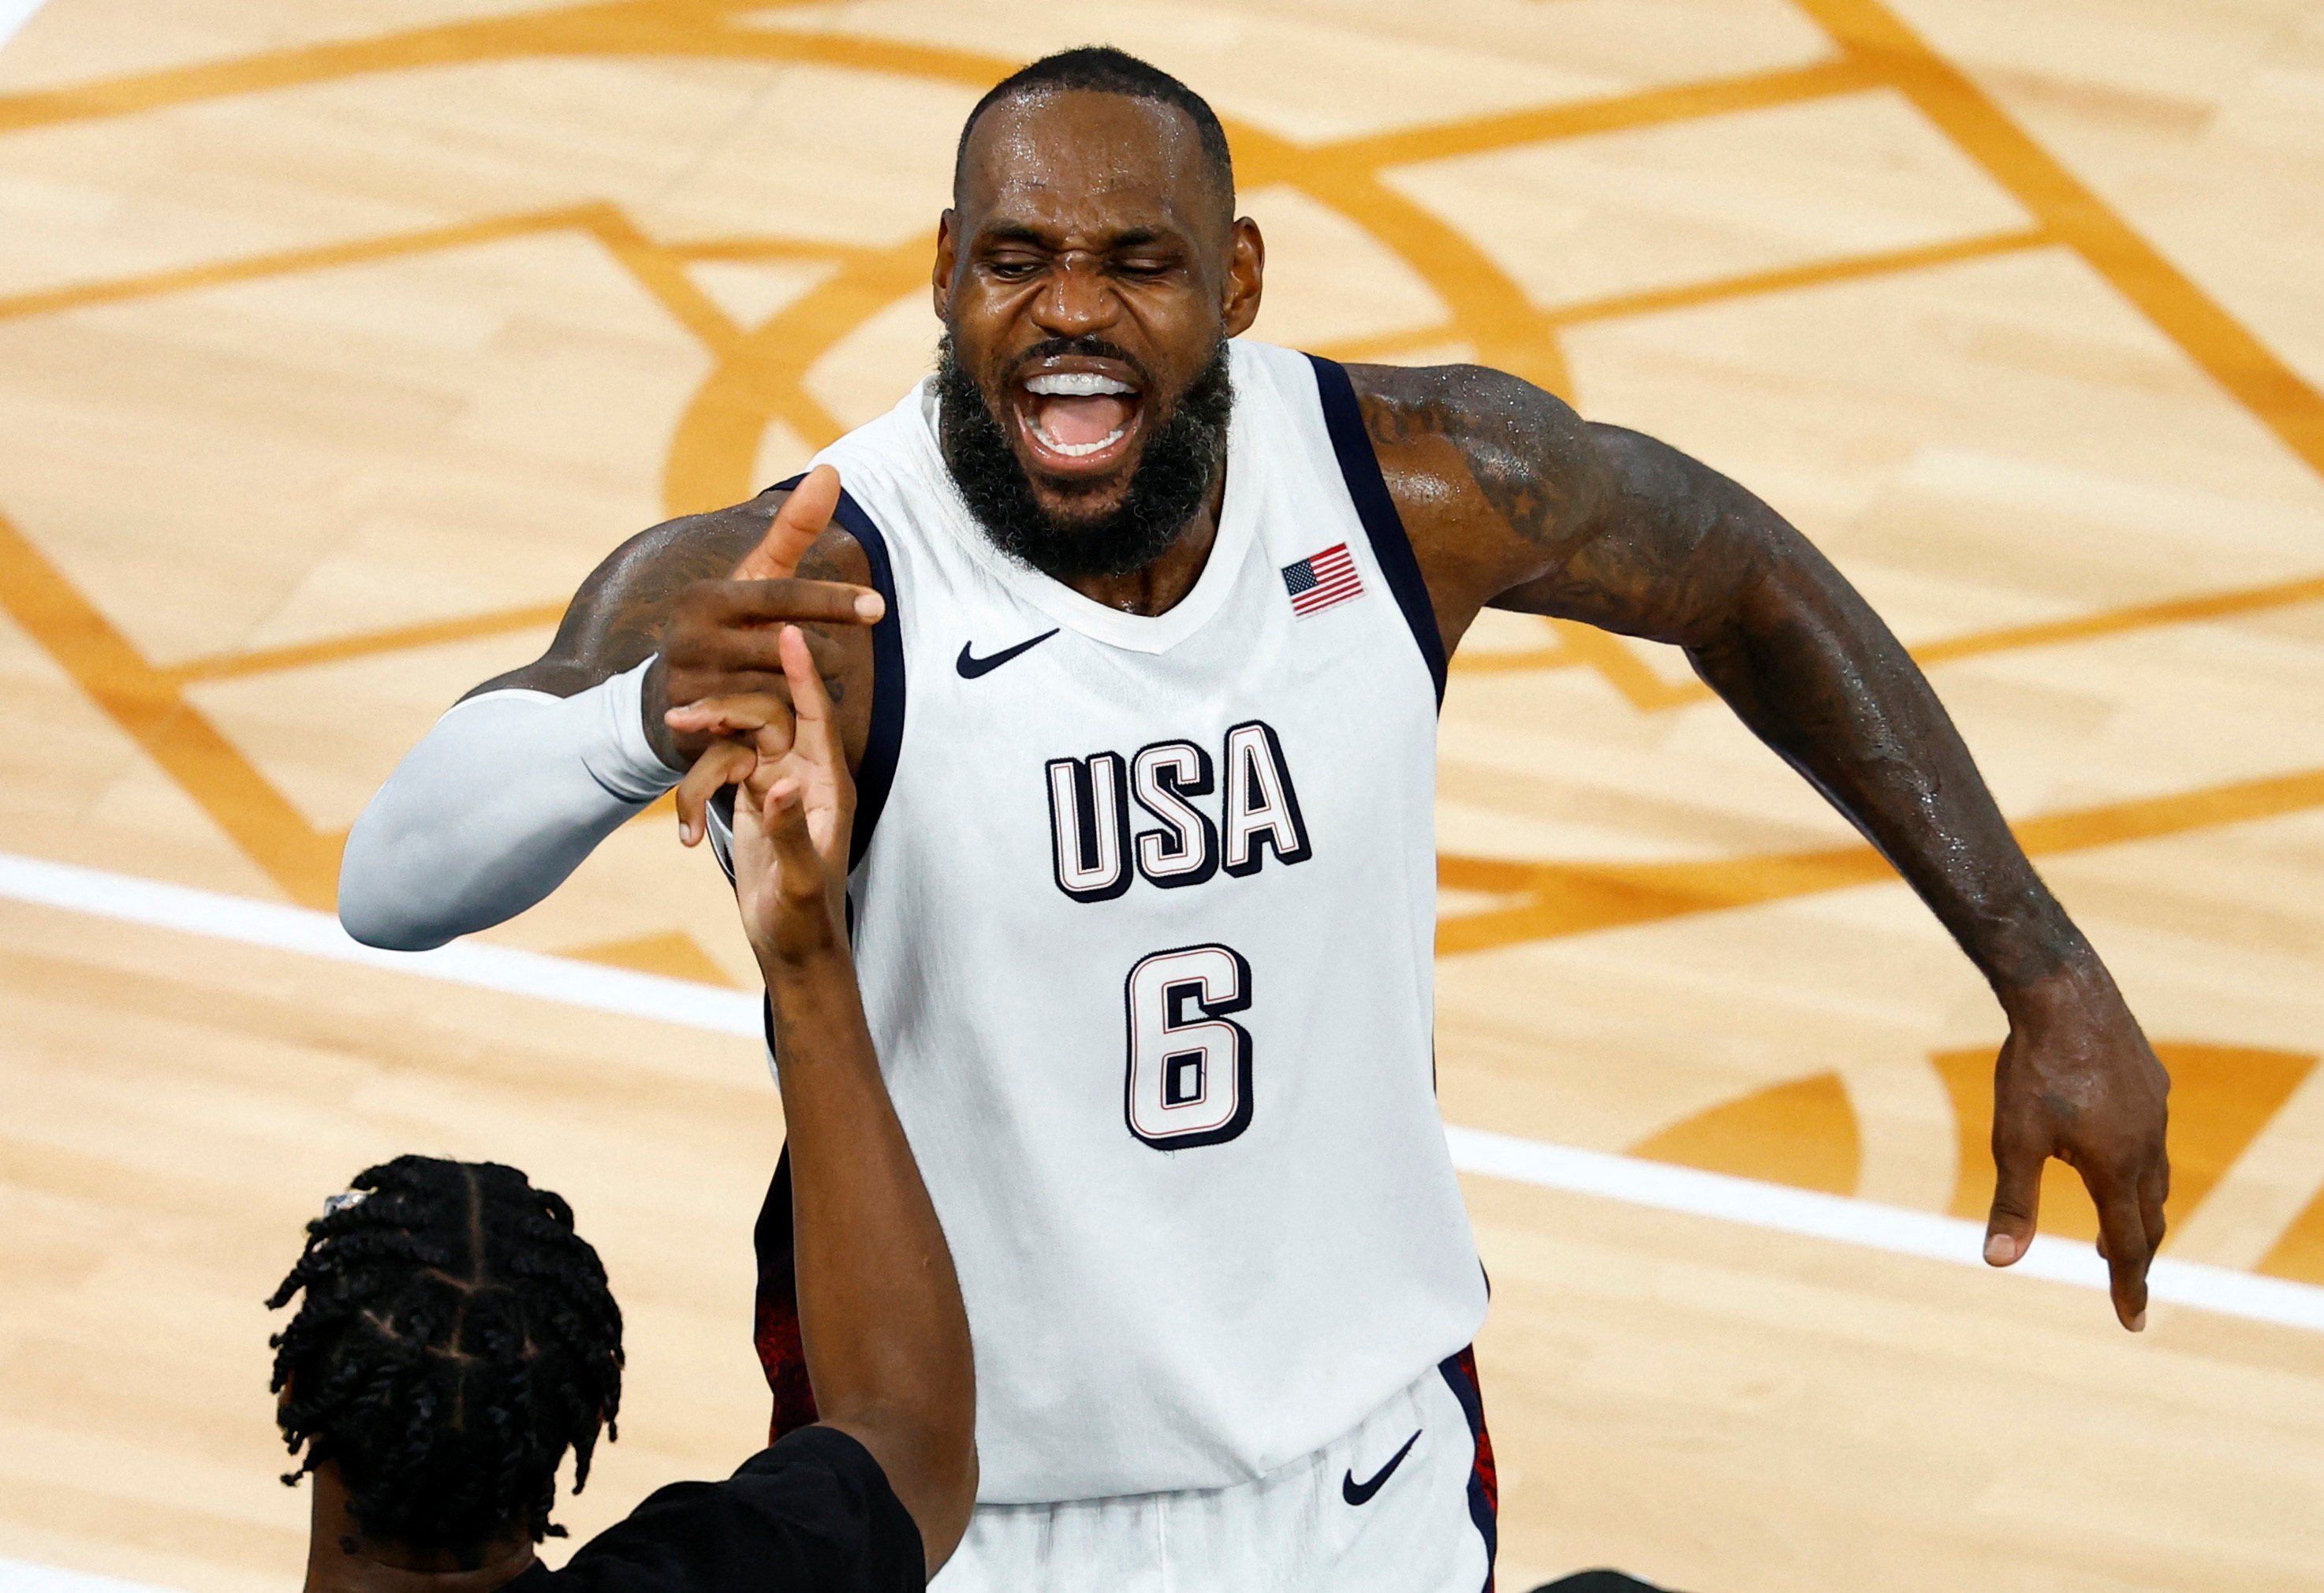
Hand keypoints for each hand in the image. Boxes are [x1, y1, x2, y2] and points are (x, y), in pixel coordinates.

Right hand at [650, 465, 883, 764]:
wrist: (665, 697)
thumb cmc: (726, 625)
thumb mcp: (753, 577)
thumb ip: (793, 530)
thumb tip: (832, 471)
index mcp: (706, 597)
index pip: (783, 596)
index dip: (833, 601)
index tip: (878, 607)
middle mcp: (691, 638)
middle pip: (789, 649)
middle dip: (824, 655)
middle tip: (837, 659)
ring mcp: (691, 686)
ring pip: (782, 690)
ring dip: (807, 691)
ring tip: (811, 687)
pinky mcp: (698, 730)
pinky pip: (769, 727)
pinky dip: (789, 721)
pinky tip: (796, 718)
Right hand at [688, 624, 855, 961]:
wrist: (793, 949)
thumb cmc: (807, 920)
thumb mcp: (799, 882)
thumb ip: (792, 832)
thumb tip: (780, 787)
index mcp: (829, 785)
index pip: (817, 715)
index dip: (802, 673)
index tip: (787, 629)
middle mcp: (805, 776)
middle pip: (766, 717)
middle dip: (727, 709)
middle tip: (681, 713)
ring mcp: (777, 785)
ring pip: (737, 740)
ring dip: (706, 746)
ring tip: (676, 751)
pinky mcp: (753, 800)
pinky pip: (721, 769)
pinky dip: (696, 788)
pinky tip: (680, 831)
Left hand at [1983, 964, 2170, 1329]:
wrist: (2065, 993)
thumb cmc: (2033, 1069)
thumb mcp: (2013, 1140)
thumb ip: (2012, 1203)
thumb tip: (1998, 1262)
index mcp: (2116, 1168)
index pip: (2128, 1247)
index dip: (2129, 1288)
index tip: (2132, 1322)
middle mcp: (2147, 1144)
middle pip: (2148, 1216)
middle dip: (2136, 1252)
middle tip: (2122, 1278)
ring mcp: (2154, 1110)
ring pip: (2153, 1175)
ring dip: (2136, 1207)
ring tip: (2113, 1225)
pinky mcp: (2150, 1080)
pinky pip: (2149, 1133)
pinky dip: (2137, 1161)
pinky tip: (2114, 1149)